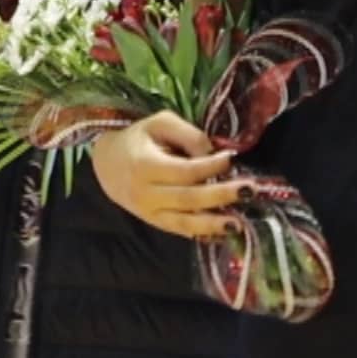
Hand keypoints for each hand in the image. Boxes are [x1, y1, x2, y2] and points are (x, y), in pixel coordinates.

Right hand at [90, 110, 243, 238]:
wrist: (107, 163)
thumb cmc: (139, 139)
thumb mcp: (160, 124)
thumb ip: (189, 135)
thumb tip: (214, 153)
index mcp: (144, 166)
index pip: (185, 171)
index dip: (211, 166)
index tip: (232, 157)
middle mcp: (145, 194)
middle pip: (188, 198)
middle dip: (221, 195)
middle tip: (250, 190)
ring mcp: (149, 212)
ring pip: (183, 223)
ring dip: (213, 224)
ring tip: (239, 224)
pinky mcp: (154, 222)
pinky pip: (179, 231)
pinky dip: (202, 234)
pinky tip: (223, 233)